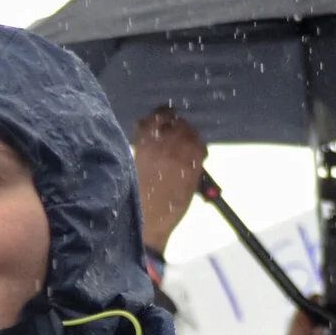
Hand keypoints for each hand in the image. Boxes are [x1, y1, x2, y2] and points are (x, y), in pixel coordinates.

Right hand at [132, 108, 207, 255]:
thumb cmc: (136, 195)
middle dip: (179, 127)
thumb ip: (142, 141)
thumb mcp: (133, 163)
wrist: (147, 221)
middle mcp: (165, 144)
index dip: (164, 113)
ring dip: (190, 139)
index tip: (165, 117)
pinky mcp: (195, 168)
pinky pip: (202, 149)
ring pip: (193, 135)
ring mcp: (182, 155)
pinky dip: (199, 151)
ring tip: (184, 150)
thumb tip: (143, 122)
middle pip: (179, 123)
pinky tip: (192, 161)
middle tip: (176, 137)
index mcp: (145, 142)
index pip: (159, 114)